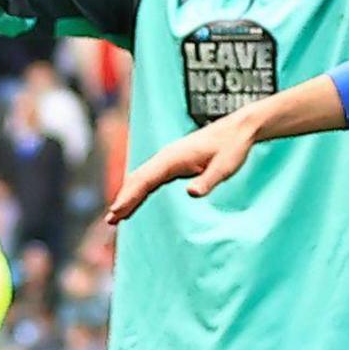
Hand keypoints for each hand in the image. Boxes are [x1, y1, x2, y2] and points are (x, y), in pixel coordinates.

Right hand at [106, 111, 266, 222]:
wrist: (239, 129)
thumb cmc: (232, 148)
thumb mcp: (224, 167)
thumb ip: (208, 180)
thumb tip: (191, 193)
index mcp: (173, 158)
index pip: (145, 179)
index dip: (129, 196)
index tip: (117, 211)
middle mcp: (166, 156)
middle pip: (137, 179)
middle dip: (123, 198)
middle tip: (110, 219)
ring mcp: (168, 158)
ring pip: (141, 177)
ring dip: (128, 194)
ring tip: (116, 215)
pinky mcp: (173, 161)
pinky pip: (150, 177)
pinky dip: (139, 189)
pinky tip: (136, 200)